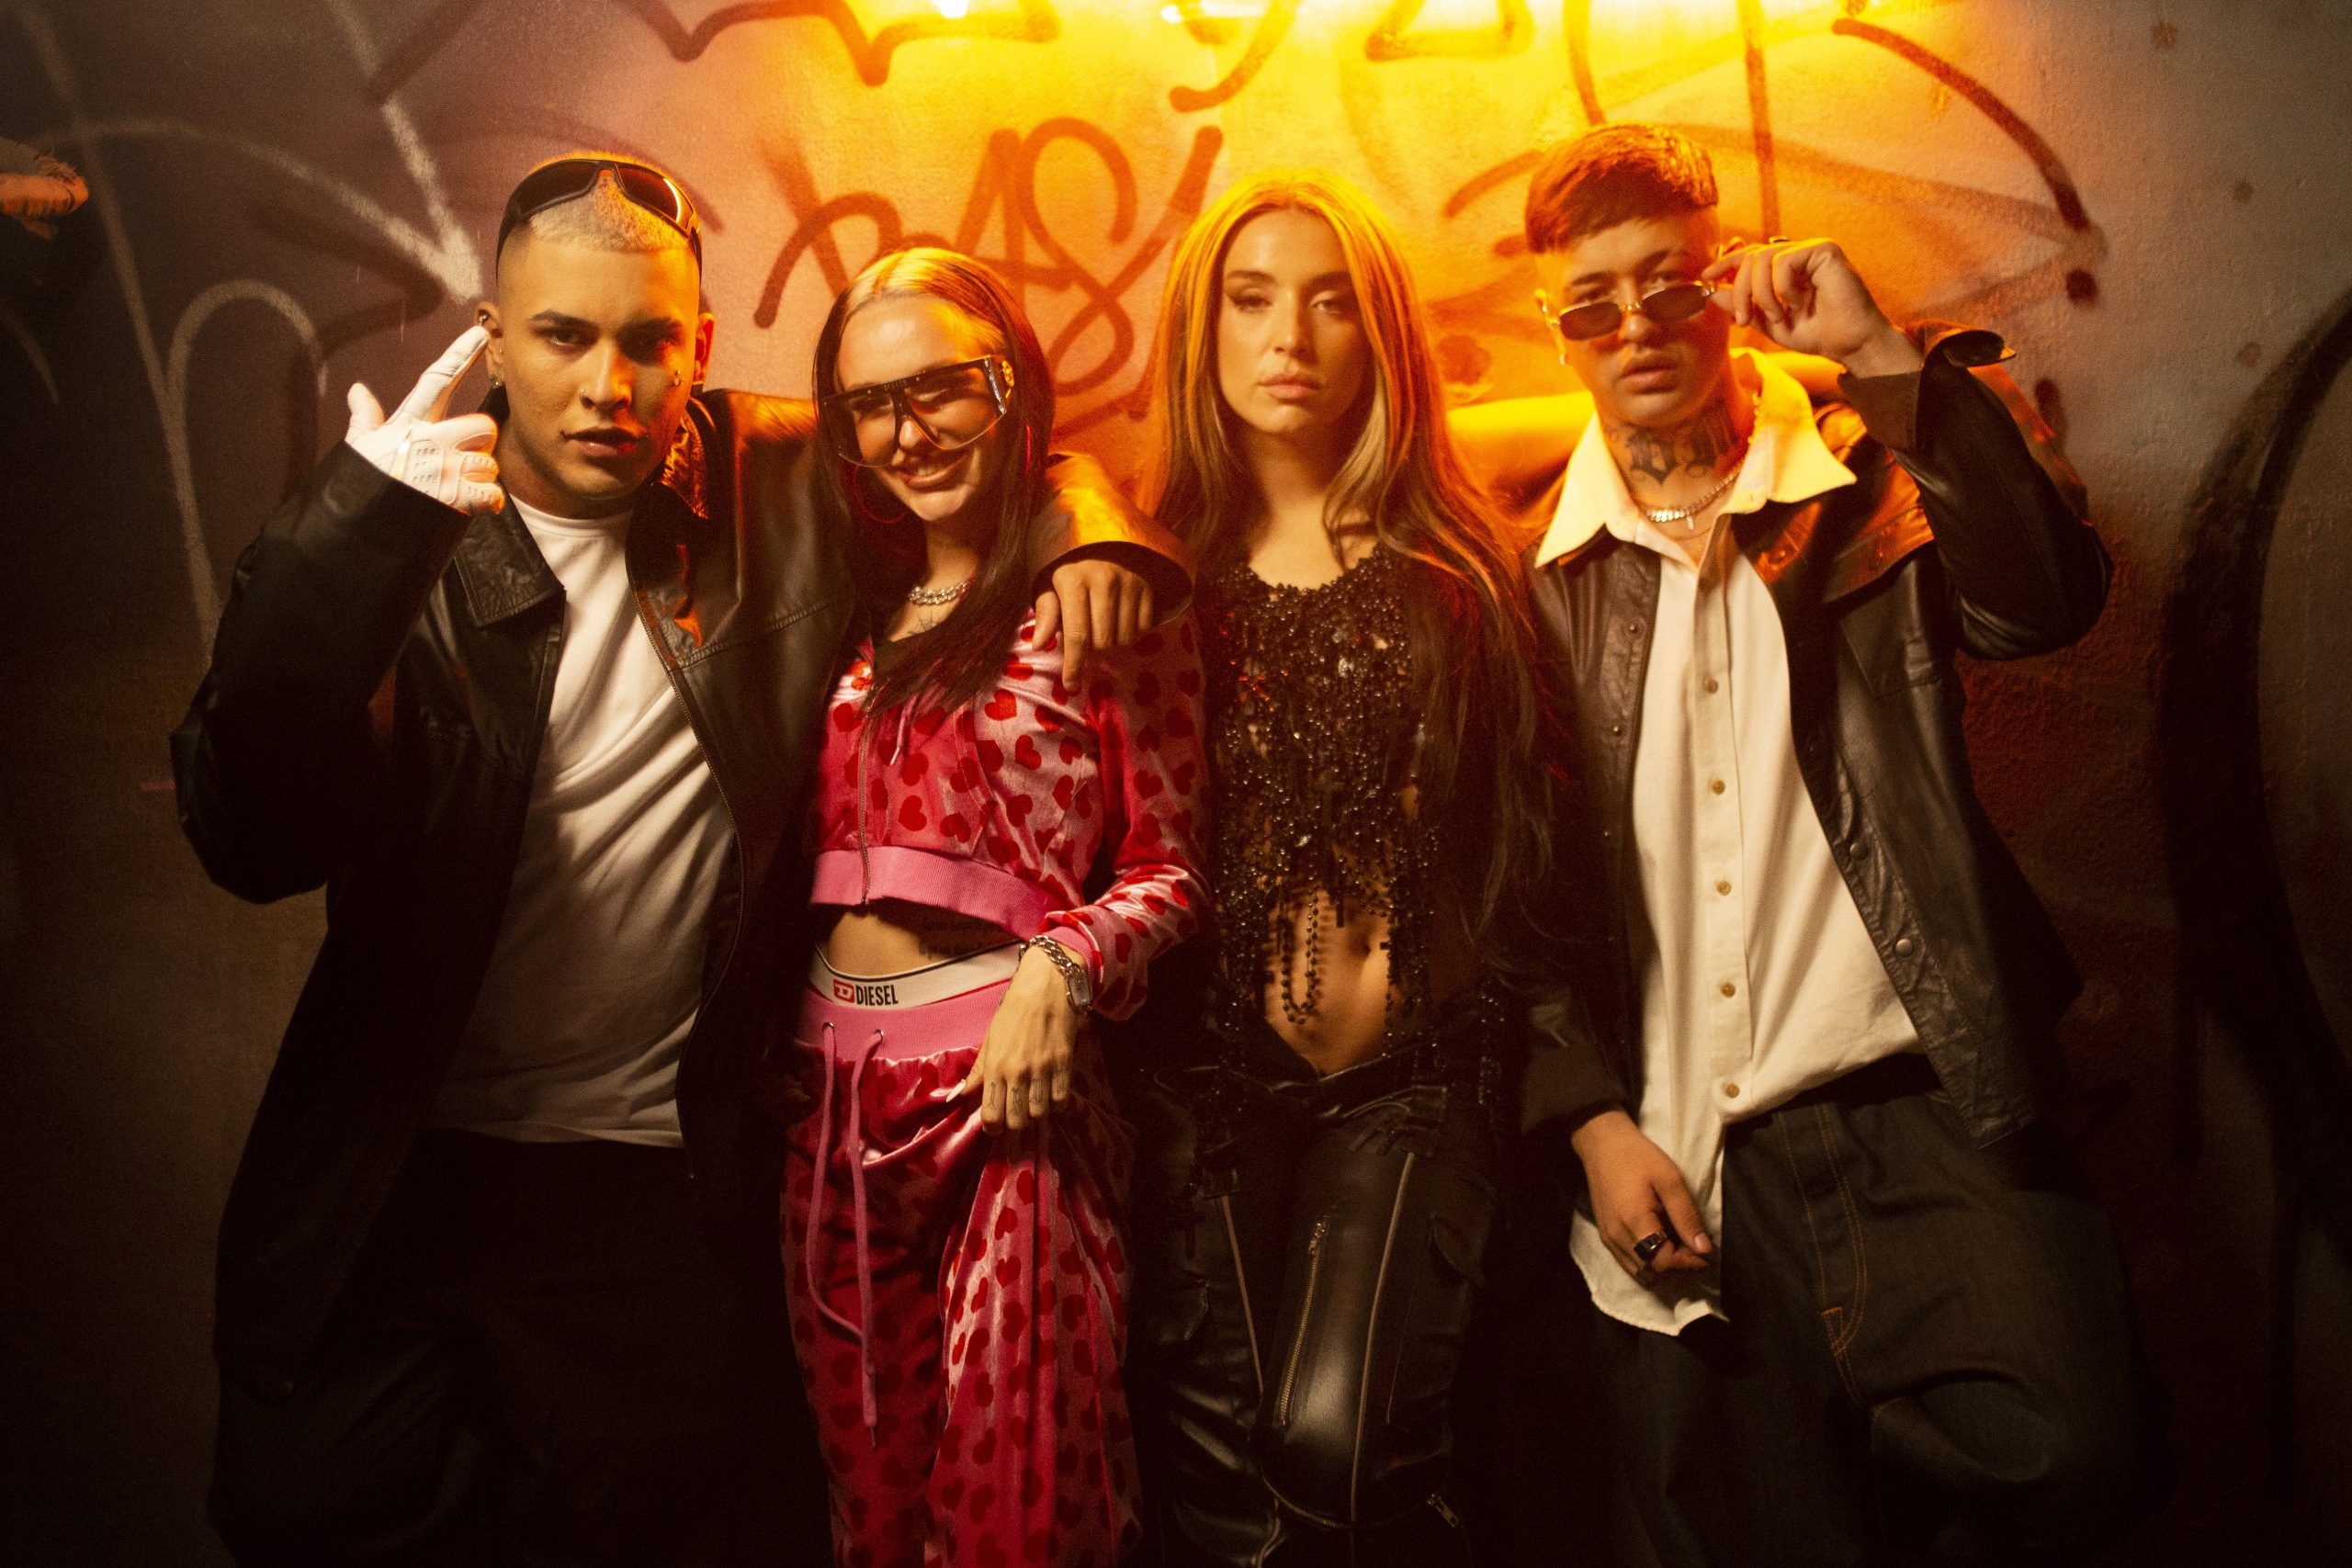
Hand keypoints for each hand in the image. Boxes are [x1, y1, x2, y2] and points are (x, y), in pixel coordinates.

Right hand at [343, 326, 503, 514]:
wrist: (357, 528)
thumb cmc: (361, 486)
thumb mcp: (359, 449)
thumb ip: (365, 419)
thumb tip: (357, 390)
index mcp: (406, 425)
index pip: (436, 381)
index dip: (460, 355)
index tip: (482, 334)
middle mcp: (429, 441)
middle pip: (482, 426)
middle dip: (479, 445)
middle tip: (459, 462)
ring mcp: (444, 468)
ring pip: (489, 462)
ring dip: (479, 478)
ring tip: (452, 490)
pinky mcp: (456, 496)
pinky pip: (492, 492)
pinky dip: (487, 502)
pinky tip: (470, 506)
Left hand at [959, 944, 1081, 1132]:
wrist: (1046, 985)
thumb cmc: (1013, 1010)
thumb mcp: (989, 1038)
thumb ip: (976, 1071)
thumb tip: (957, 1097)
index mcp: (994, 1066)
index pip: (991, 1115)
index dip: (993, 1128)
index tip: (996, 1125)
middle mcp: (1017, 1072)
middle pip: (1016, 1121)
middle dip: (1015, 1124)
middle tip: (1016, 1115)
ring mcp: (1042, 1069)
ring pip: (1039, 1114)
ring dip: (1036, 1114)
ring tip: (1034, 1104)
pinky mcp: (1064, 1063)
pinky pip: (1061, 1100)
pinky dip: (1056, 1104)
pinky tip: (1051, 1095)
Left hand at [1035, 556, 1154, 687]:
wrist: (1102, 532)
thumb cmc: (1069, 565)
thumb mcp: (1049, 583)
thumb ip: (1046, 612)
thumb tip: (1039, 644)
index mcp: (1073, 579)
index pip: (1076, 635)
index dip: (1074, 665)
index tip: (1071, 685)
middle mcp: (1104, 580)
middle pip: (1102, 641)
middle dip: (1092, 648)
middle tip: (1087, 634)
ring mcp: (1129, 582)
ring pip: (1124, 638)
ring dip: (1112, 641)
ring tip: (1102, 624)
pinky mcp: (1147, 585)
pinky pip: (1142, 627)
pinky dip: (1130, 630)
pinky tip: (1120, 617)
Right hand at [1570, 1108, 1714, 1280]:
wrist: (1602, 1144)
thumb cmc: (1638, 1157)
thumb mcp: (1670, 1180)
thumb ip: (1687, 1216)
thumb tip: (1704, 1249)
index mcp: (1634, 1222)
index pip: (1664, 1263)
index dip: (1689, 1263)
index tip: (1707, 1254)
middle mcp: (1617, 1237)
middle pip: (1652, 1273)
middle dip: (1678, 1267)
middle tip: (1695, 1248)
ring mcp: (1608, 1238)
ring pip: (1640, 1273)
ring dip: (1663, 1267)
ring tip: (1679, 1247)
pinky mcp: (1605, 1235)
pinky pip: (1628, 1263)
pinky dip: (1648, 1262)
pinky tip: (1661, 1243)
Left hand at [1703, 239, 1922, 378]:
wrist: (1850, 344)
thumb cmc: (1816, 333)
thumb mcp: (1769, 323)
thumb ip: (1742, 306)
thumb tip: (1711, 292)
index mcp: (1785, 267)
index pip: (1748, 255)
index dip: (1725, 264)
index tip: (1705, 278)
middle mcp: (1797, 253)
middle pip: (1749, 257)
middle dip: (1739, 290)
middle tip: (1743, 318)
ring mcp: (1811, 249)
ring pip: (1762, 257)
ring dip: (1760, 293)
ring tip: (1777, 316)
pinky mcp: (1824, 250)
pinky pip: (1784, 261)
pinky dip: (1782, 287)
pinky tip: (1797, 303)